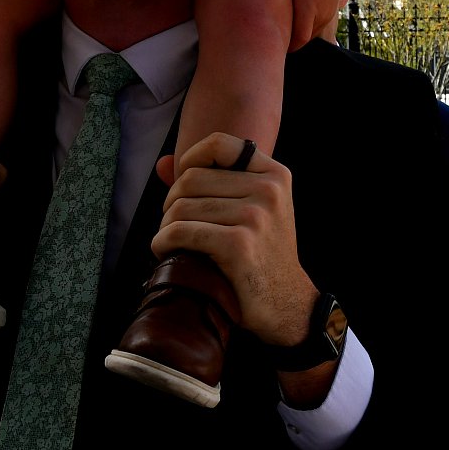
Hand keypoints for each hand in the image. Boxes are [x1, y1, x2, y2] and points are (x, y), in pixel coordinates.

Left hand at [151, 132, 317, 347]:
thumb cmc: (262, 256)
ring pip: (181, 207)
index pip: (219, 144)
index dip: (191, 158)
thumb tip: (161, 163)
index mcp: (275, 175)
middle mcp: (268, 190)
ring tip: (171, 242)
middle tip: (174, 226)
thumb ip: (211, 182)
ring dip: (166, 227)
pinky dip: (163, 242)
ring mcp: (255, 217)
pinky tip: (164, 252)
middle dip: (172, 203)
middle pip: (191, 179)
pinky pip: (181, 232)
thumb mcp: (252, 211)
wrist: (287, 305)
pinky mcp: (238, 244)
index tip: (182, 183)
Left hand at [240, 0, 347, 50]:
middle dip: (291, 42)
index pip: (300, 39)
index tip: (273, 47)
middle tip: (272, 43)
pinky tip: (293, 22)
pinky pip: (318, 27)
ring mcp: (329, 13)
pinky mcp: (332, 10)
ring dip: (299, 35)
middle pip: (305, 39)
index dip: (287, 46)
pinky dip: (307, 28)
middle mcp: (321, 13)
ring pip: (313, 35)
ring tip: (281, 34)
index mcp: (308, 6)